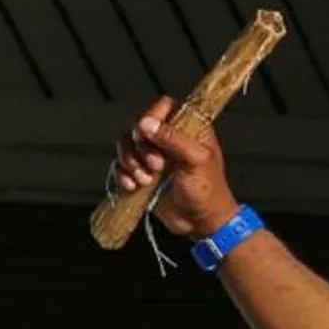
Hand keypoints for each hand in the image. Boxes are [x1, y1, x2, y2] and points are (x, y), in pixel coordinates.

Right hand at [111, 95, 241, 238]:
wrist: (201, 223)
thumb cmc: (207, 190)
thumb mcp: (196, 160)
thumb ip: (173, 138)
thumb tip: (145, 123)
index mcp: (187, 128)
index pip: (163, 106)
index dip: (152, 116)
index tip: (148, 133)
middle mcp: (168, 138)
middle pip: (139, 126)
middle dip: (141, 147)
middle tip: (156, 167)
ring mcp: (153, 156)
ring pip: (126, 145)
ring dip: (130, 162)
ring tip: (145, 181)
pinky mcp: (142, 174)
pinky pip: (121, 166)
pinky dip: (122, 175)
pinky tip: (132, 187)